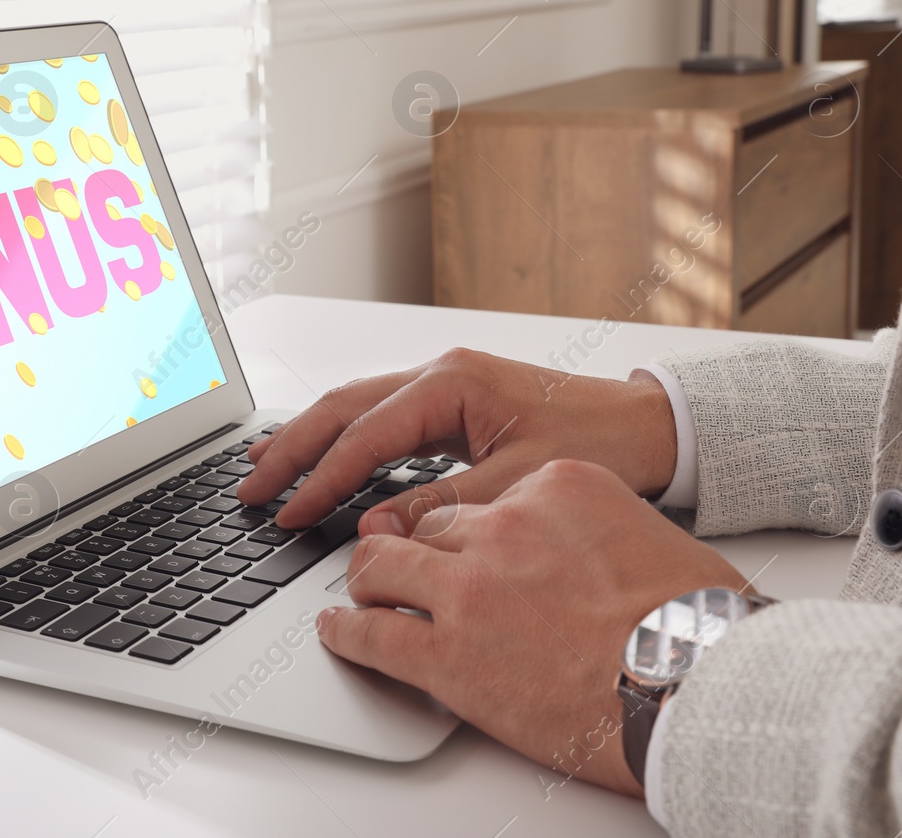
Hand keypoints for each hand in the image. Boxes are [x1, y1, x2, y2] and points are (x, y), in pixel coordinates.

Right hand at [236, 348, 677, 531]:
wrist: (653, 425)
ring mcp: (445, 383)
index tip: (287, 513)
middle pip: (342, 408)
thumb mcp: (518, 482)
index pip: (363, 436)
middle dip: (292, 449)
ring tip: (263, 465)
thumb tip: (380, 528)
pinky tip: (324, 457)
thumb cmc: (602, 441)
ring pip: (356, 407)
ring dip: (310, 439)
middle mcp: (440, 373)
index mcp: (451, 382)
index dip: (320, 479)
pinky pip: (381, 418)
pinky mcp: (453, 401)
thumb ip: (444, 505)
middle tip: (248, 488)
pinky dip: (345, 440)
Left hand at [316, 459, 749, 795]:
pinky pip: (372, 633)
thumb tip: (589, 557)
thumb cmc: (697, 624)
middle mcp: (503, 527)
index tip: (464, 547)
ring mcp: (469, 588)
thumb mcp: (649, 538)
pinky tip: (338, 631)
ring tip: (359, 594)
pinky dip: (345, 632)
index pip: (482, 500)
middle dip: (409, 549)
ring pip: (382, 564)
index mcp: (556, 487)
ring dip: (366, 578)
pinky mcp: (447, 653)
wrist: (700, 684)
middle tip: (396, 567)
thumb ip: (598, 531)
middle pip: (427, 528)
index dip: (466, 531)